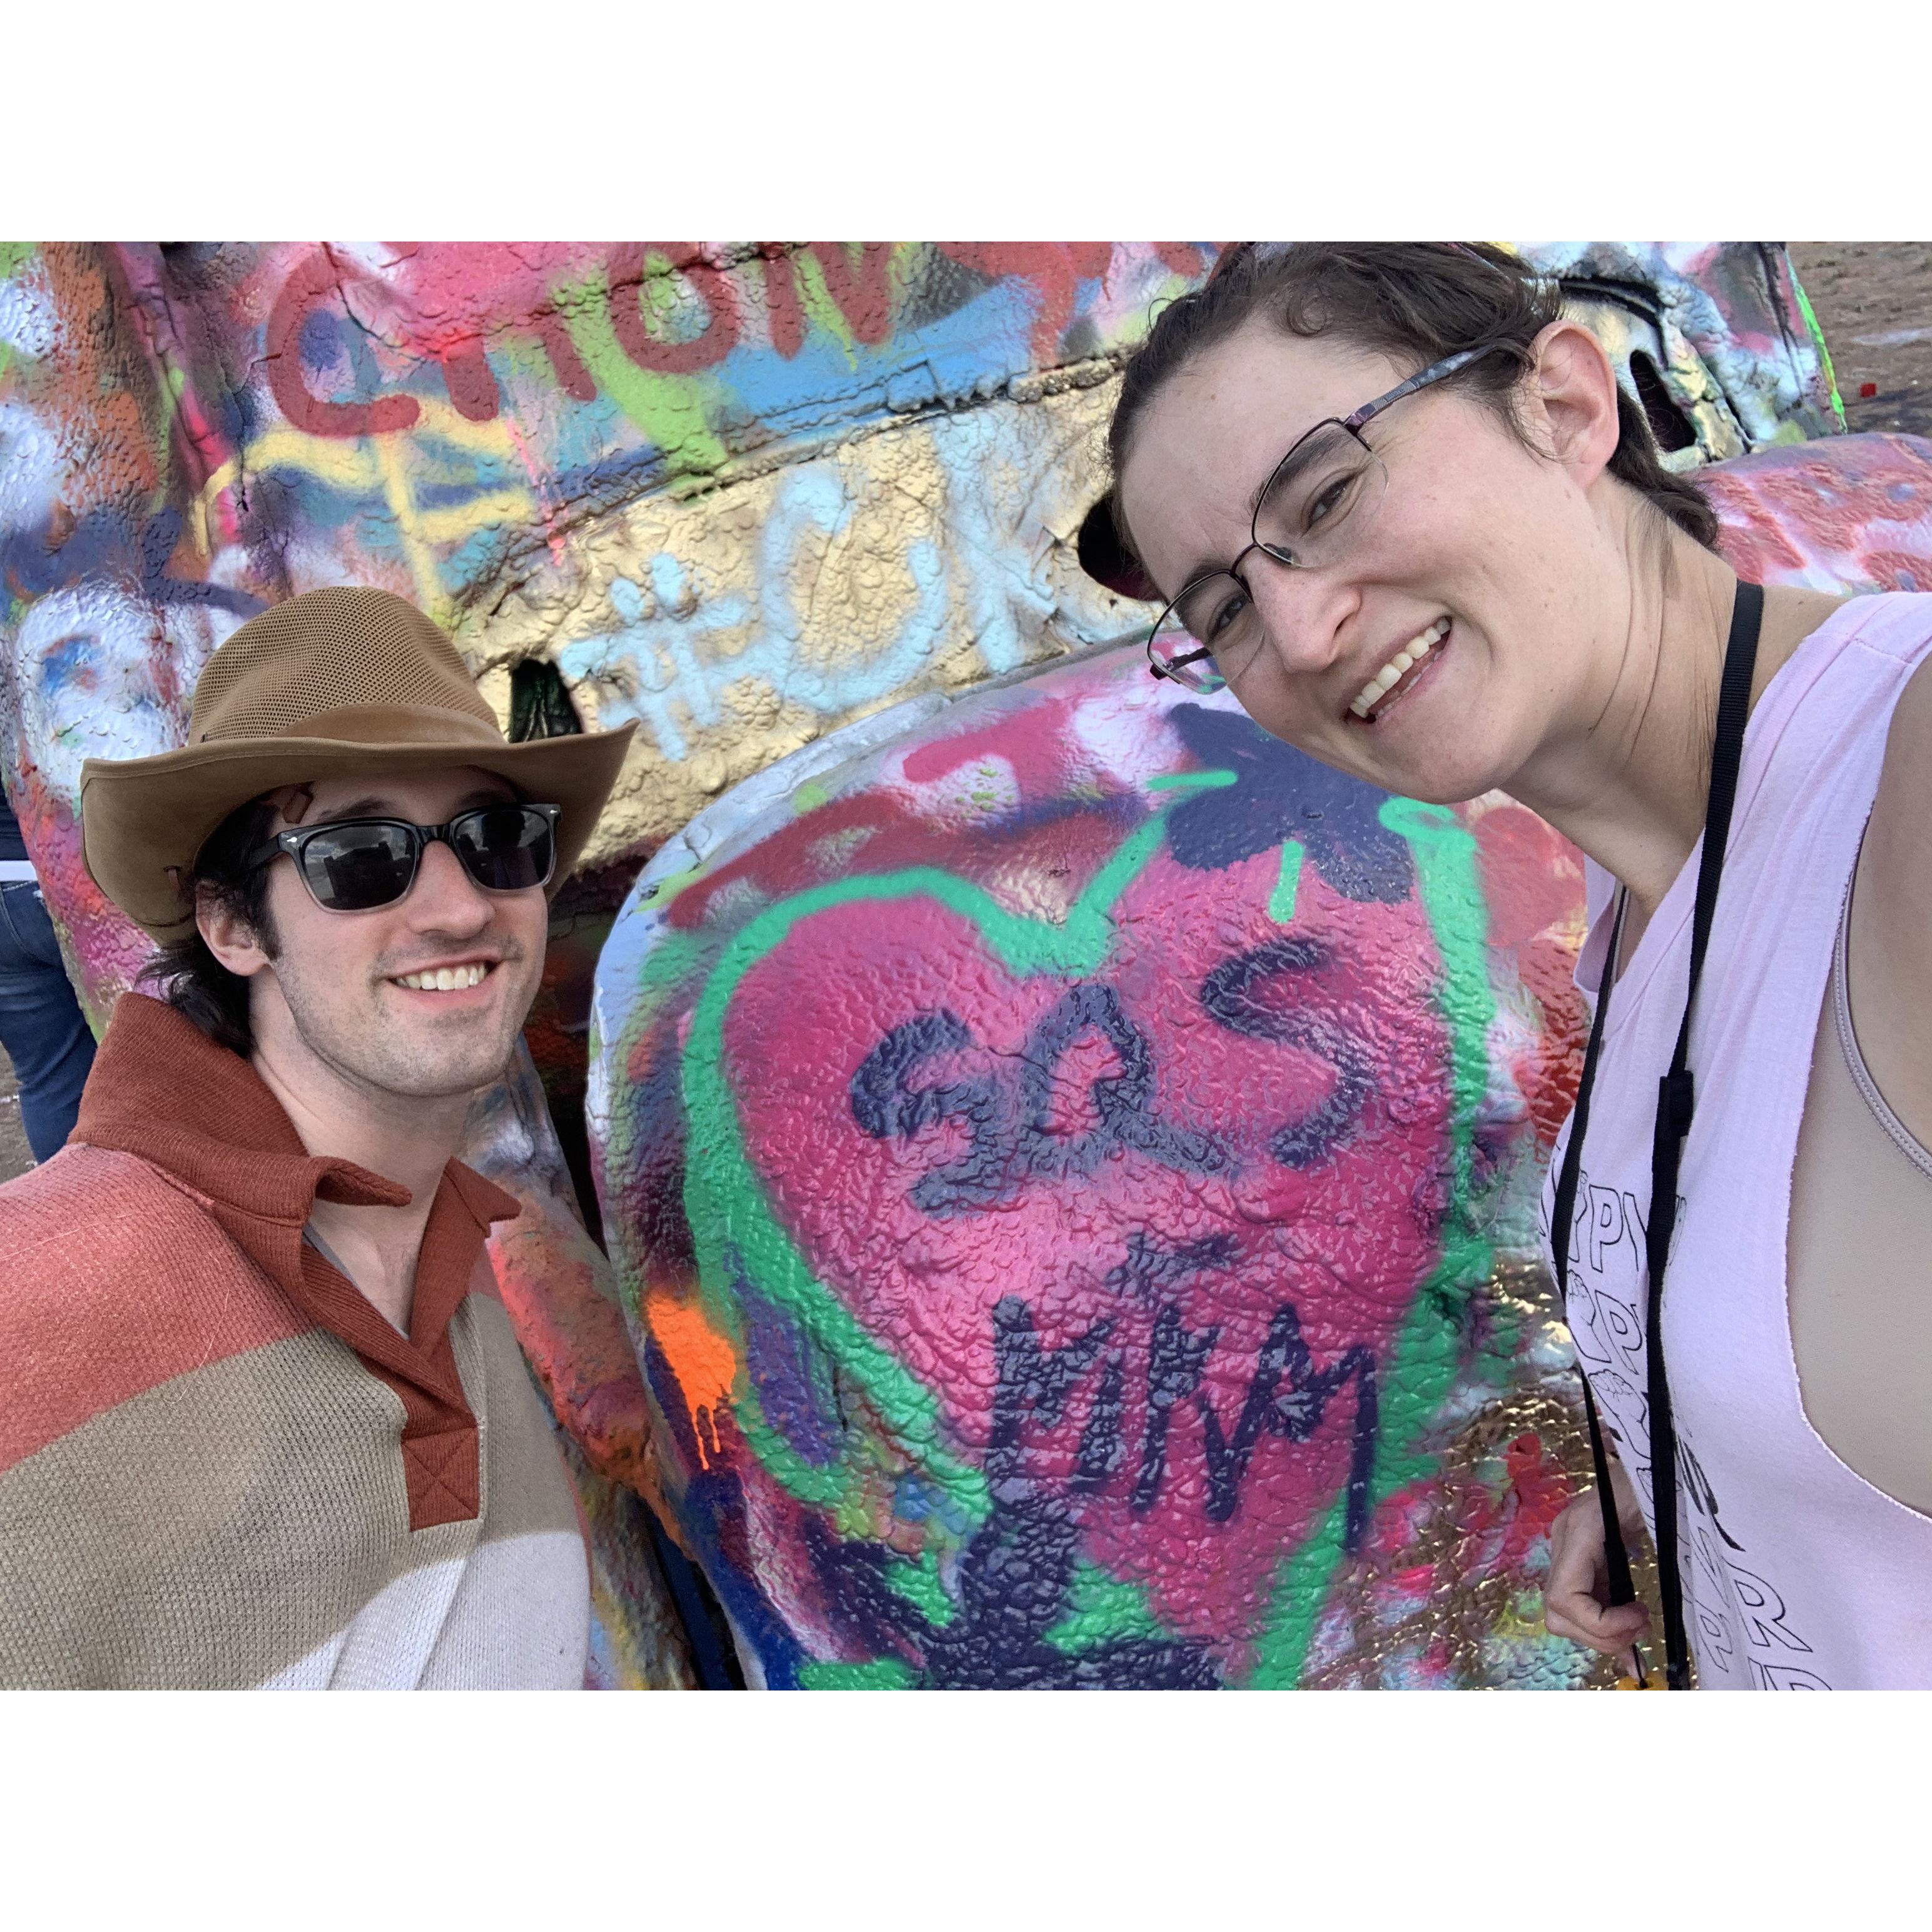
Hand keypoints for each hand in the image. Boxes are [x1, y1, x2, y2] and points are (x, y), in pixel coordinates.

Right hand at [1543, 1469, 1650, 1666]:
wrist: (1649, 1453)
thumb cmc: (1659, 1478)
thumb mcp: (1658, 1510)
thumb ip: (1655, 1545)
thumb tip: (1656, 1590)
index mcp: (1581, 1528)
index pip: (1563, 1596)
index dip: (1599, 1623)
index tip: (1640, 1618)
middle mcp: (1565, 1541)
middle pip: (1556, 1612)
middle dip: (1599, 1634)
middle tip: (1641, 1629)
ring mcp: (1569, 1551)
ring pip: (1563, 1614)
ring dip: (1601, 1633)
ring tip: (1639, 1625)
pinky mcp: (1581, 1559)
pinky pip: (1581, 1604)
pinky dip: (1604, 1626)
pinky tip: (1631, 1632)